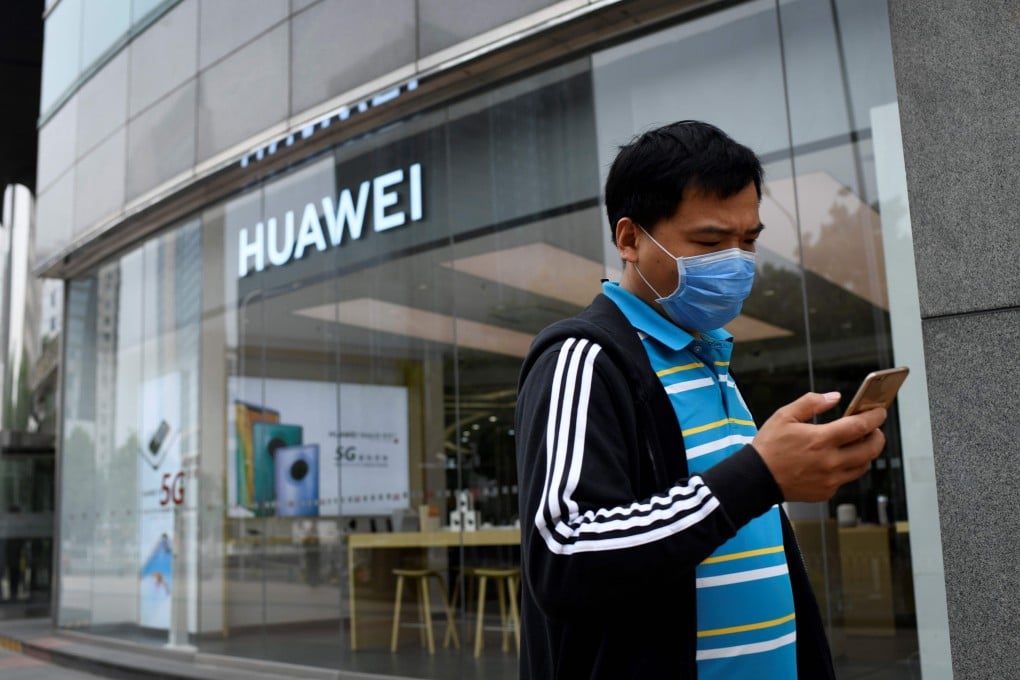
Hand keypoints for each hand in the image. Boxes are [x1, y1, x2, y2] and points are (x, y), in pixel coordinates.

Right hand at [751, 392, 886, 502]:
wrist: (755, 479)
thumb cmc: (768, 447)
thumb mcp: (784, 416)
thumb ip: (810, 403)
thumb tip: (834, 397)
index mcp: (821, 439)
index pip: (860, 426)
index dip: (875, 417)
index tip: (879, 412)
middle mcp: (830, 461)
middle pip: (871, 449)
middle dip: (877, 436)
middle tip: (873, 429)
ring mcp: (830, 479)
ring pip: (863, 466)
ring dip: (865, 453)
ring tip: (857, 444)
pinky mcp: (826, 492)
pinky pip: (846, 479)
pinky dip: (847, 468)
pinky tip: (836, 460)